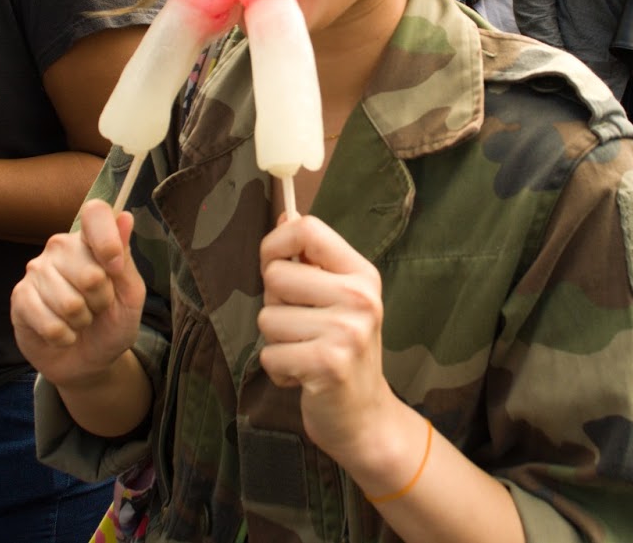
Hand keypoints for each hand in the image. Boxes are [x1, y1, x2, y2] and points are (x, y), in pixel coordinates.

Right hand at [11, 199, 145, 387]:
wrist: (88, 360)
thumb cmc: (111, 322)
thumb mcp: (130, 295)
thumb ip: (126, 259)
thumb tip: (125, 217)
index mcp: (90, 239)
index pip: (95, 213)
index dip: (108, 241)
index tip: (116, 268)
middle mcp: (60, 247)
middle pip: (90, 272)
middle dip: (102, 301)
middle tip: (98, 307)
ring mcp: (36, 271)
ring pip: (69, 303)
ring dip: (82, 321)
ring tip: (80, 320)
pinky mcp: (20, 298)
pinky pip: (49, 322)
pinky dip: (64, 336)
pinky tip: (63, 333)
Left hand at [258, 214, 397, 465]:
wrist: (365, 416)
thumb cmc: (343, 351)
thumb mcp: (339, 298)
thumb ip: (311, 260)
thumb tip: (285, 215)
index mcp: (361, 274)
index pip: (307, 229)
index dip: (275, 244)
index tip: (274, 265)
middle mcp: (360, 297)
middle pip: (276, 275)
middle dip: (274, 305)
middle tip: (301, 326)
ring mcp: (347, 331)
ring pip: (267, 319)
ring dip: (276, 342)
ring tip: (304, 352)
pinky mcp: (328, 364)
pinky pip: (269, 355)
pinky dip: (278, 369)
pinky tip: (303, 375)